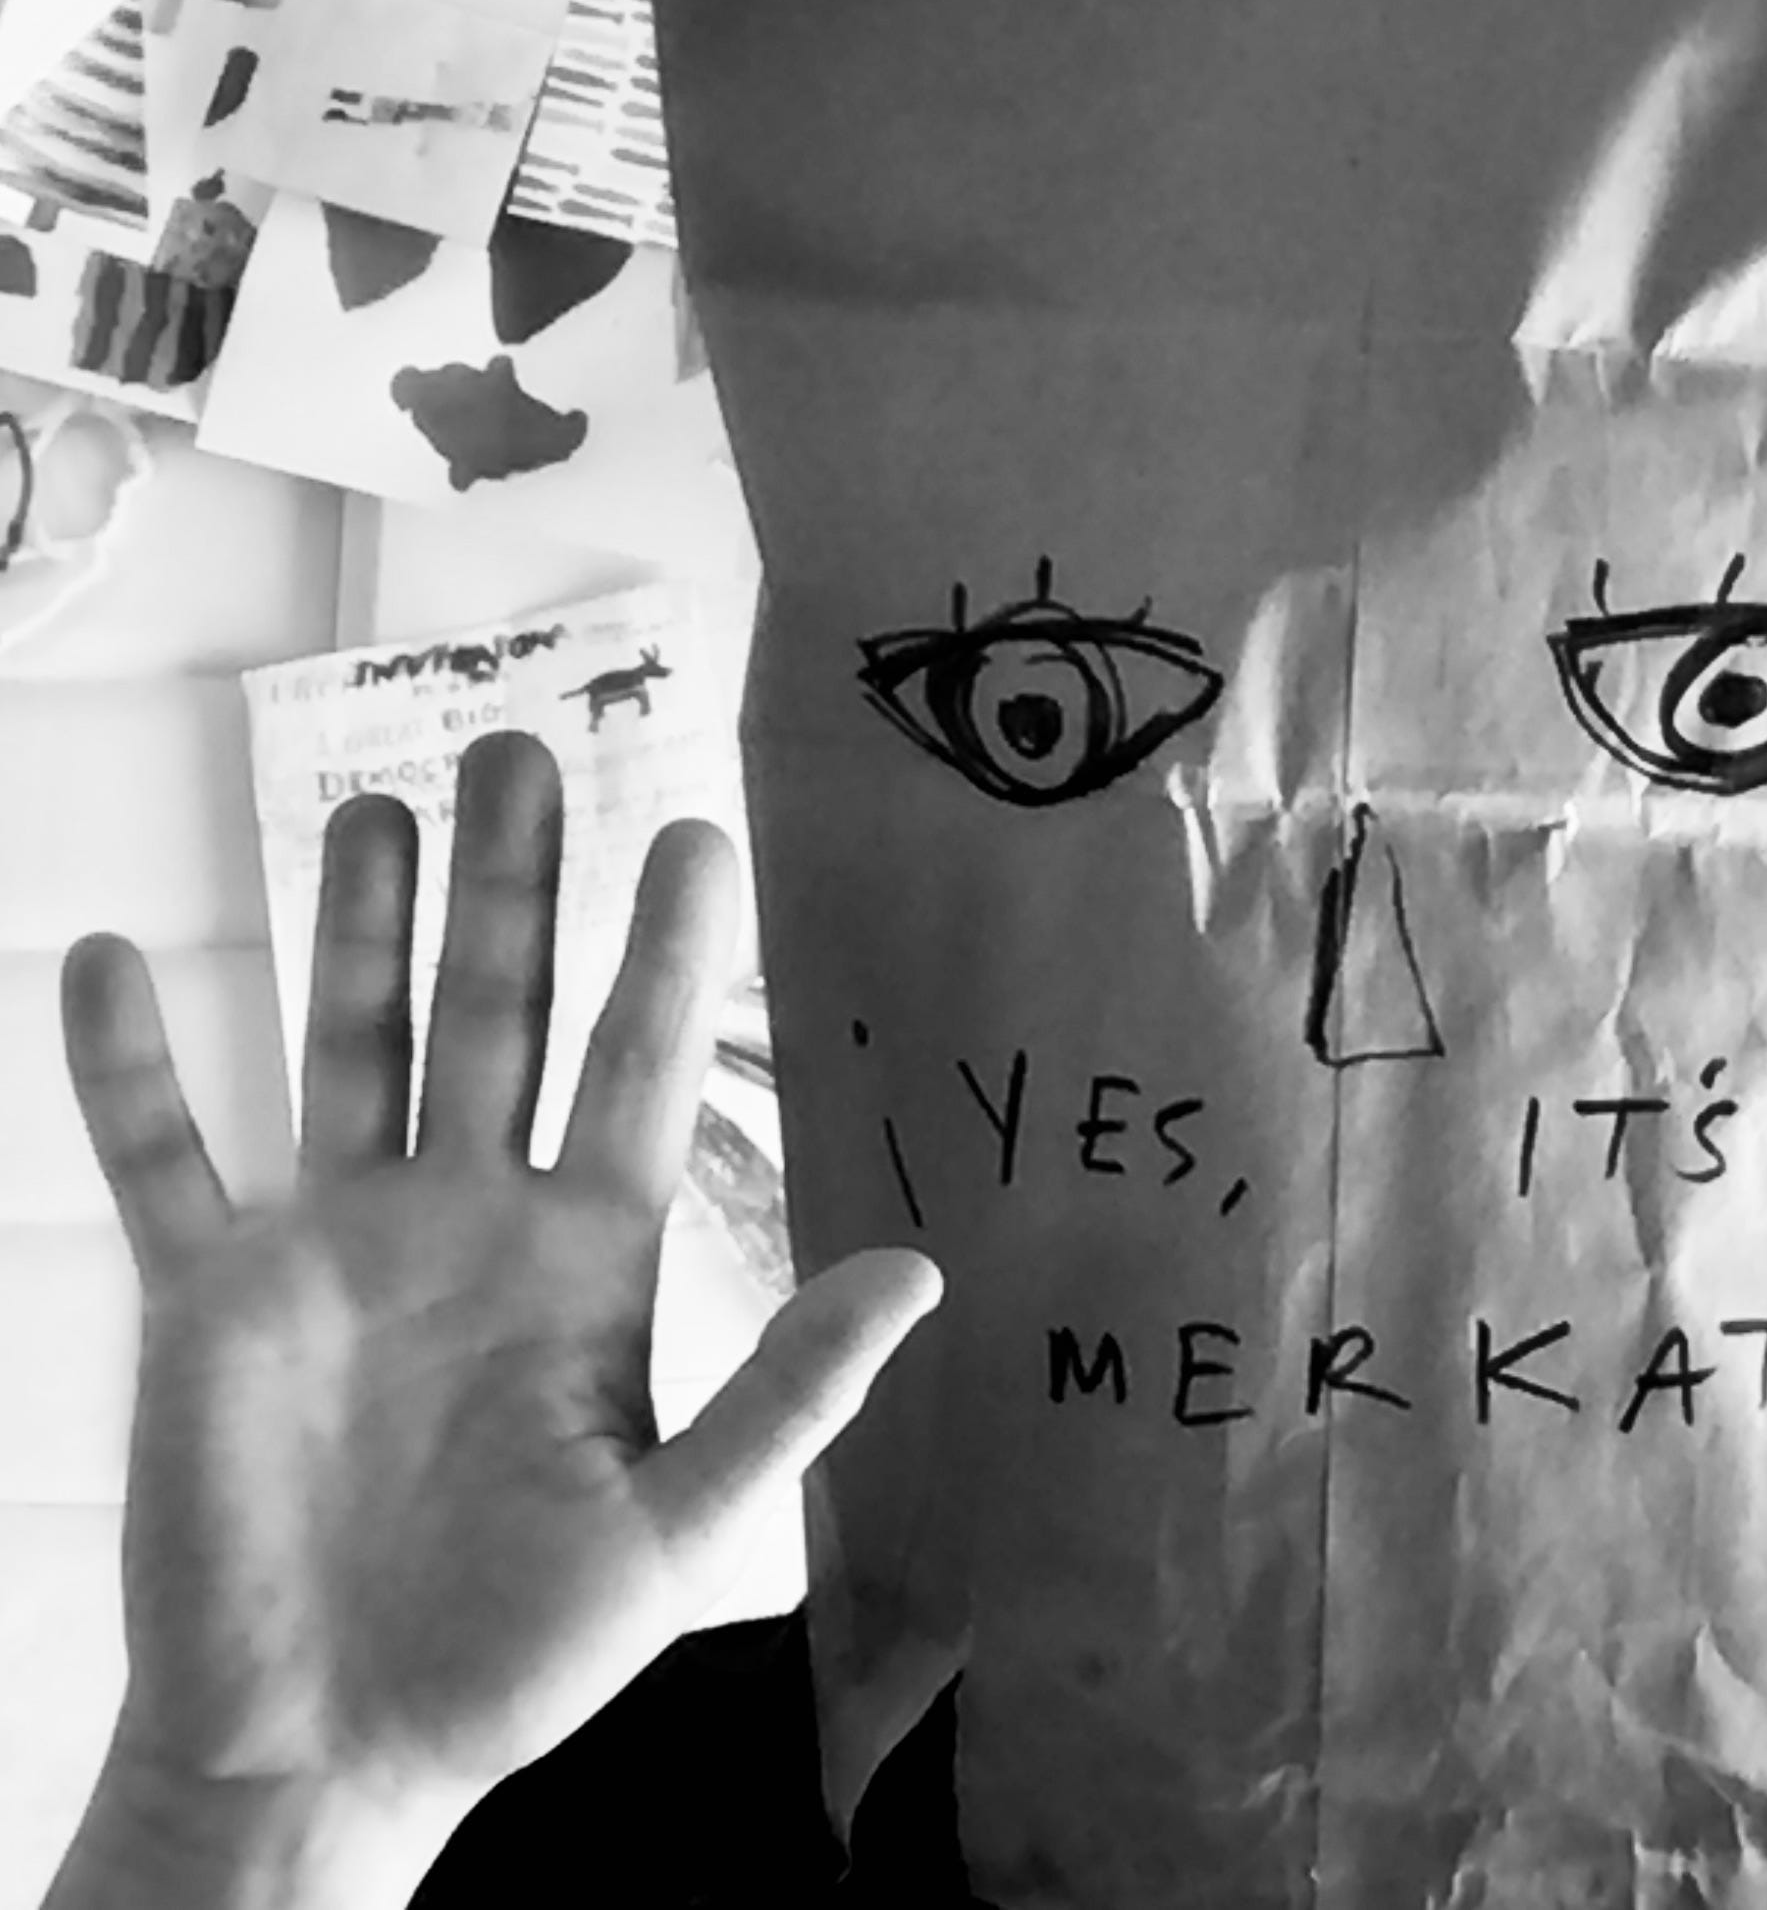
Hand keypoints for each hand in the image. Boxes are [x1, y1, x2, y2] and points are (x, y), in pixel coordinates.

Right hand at [43, 731, 938, 1909]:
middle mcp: (466, 1220)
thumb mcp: (680, 1529)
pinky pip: (160, 1156)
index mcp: (585, 1261)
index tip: (697, 836)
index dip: (667, 957)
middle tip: (527, 751)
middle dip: (512, 889)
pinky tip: (108, 955)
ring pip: (350, 1044)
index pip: (636, 1070)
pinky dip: (126, 1065)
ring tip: (380, 803)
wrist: (333, 1750)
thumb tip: (922, 1272)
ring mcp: (334, 1246)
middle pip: (495, 1015)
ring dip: (356, 928)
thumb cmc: (518, 1653)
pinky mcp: (209, 1296)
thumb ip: (788, 1392)